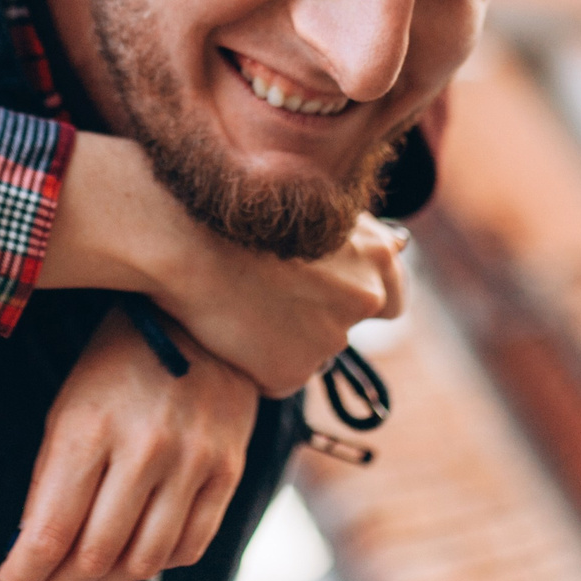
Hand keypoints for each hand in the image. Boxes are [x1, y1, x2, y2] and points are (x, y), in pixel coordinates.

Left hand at [0, 307, 259, 580]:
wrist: (198, 320)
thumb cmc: (119, 363)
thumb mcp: (67, 407)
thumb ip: (51, 479)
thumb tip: (33, 546)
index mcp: (89, 428)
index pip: (51, 531)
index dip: (26, 571)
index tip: (13, 579)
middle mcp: (144, 449)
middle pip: (97, 555)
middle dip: (62, 580)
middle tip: (48, 580)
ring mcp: (192, 462)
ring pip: (145, 561)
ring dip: (110, 578)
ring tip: (93, 568)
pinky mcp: (227, 470)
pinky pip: (191, 546)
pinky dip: (159, 562)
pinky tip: (139, 548)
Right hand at [167, 213, 408, 396]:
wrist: (185, 232)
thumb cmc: (239, 207)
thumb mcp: (310, 204)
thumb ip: (354, 235)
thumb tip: (396, 245)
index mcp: (376, 255)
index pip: (392, 300)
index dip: (360, 303)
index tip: (333, 302)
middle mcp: (364, 297)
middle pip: (345, 329)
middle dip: (316, 322)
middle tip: (273, 303)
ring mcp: (331, 337)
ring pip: (308, 353)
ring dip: (281, 340)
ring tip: (239, 305)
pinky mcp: (293, 370)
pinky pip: (276, 376)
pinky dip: (254, 364)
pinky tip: (227, 329)